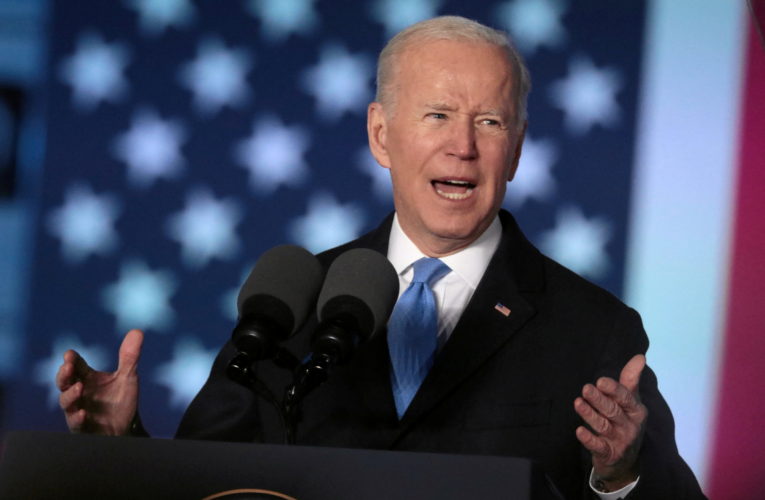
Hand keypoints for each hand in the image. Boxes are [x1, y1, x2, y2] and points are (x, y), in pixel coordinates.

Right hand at [56, 329, 142, 435]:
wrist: (125, 428)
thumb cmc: (120, 401)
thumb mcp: (128, 377)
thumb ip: (129, 356)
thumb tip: (137, 331)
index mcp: (87, 378)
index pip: (76, 366)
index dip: (71, 360)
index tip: (69, 354)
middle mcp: (79, 393)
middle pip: (64, 382)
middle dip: (64, 374)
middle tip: (68, 366)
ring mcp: (78, 410)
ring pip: (66, 402)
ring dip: (70, 395)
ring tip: (79, 388)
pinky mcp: (83, 427)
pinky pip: (76, 424)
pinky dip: (78, 418)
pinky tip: (83, 413)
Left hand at [574, 354, 647, 490]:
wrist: (625, 461)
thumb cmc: (625, 422)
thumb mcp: (631, 402)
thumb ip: (631, 380)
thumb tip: (640, 357)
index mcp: (636, 411)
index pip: (626, 398)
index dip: (614, 389)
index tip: (600, 381)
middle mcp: (630, 426)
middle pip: (613, 410)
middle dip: (599, 400)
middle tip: (585, 388)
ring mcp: (620, 441)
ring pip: (603, 426)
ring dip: (589, 414)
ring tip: (577, 403)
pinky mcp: (608, 454)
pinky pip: (598, 446)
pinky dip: (588, 439)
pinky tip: (579, 431)